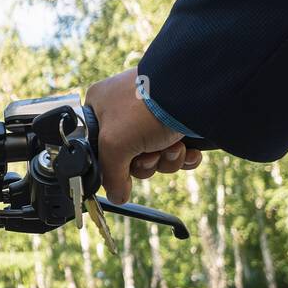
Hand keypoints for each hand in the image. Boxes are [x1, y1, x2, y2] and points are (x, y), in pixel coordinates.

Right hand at [85, 68, 201, 204]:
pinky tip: (187, 147)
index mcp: (100, 108)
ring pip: (154, 157)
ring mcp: (151, 117)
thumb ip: (110, 175)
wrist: (190, 91)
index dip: (113, 163)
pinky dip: (183, 156)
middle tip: (150, 155)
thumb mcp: (114, 145)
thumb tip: (116, 196)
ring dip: (165, 160)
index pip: (98, 147)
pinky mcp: (176, 123)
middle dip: (145, 162)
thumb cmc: (143, 108)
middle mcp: (124, 111)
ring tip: (173, 146)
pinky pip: (176, 152)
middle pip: (129, 157)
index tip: (122, 172)